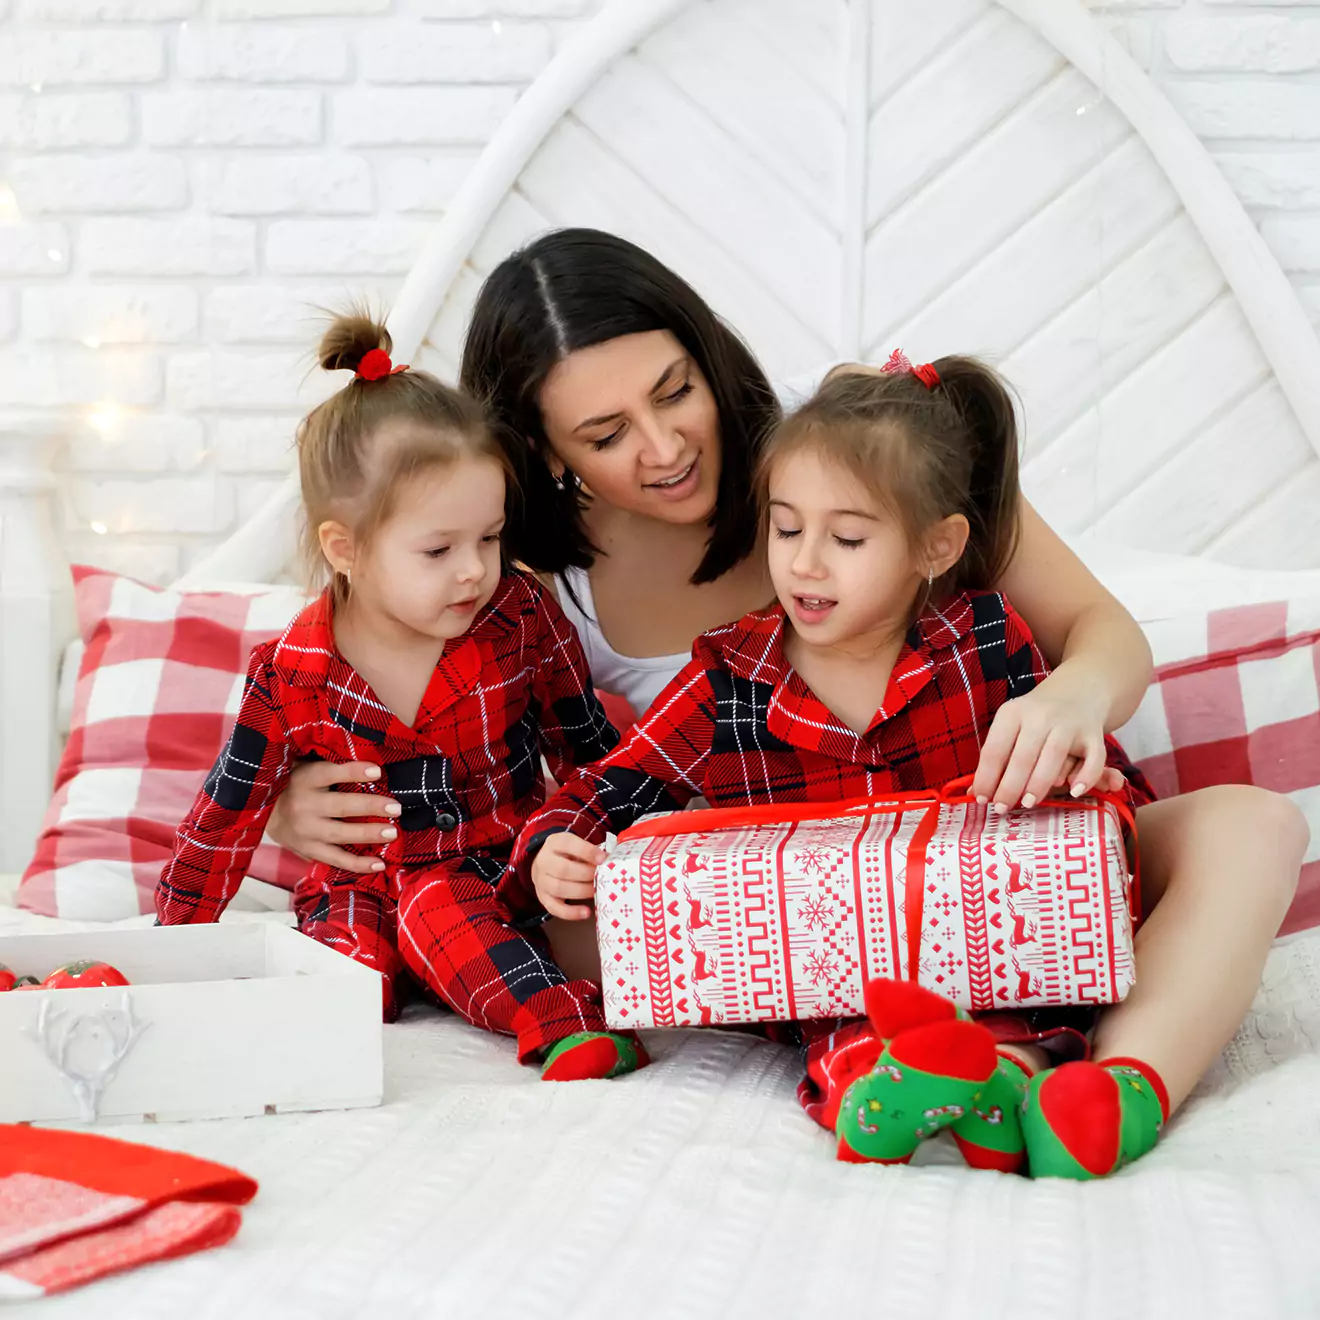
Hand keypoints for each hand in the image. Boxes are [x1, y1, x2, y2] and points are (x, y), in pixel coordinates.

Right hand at [265, 760, 400, 873]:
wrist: (264, 812)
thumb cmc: (297, 784)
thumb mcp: (306, 767)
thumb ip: (332, 766)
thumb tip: (372, 765)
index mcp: (304, 780)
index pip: (329, 774)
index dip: (353, 772)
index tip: (377, 770)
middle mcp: (303, 806)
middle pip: (340, 806)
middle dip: (370, 807)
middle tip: (396, 808)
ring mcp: (305, 832)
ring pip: (340, 834)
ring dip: (368, 834)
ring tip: (392, 833)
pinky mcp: (308, 851)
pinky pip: (336, 859)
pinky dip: (358, 864)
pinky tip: (379, 864)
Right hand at [531, 834, 605, 920]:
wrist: (545, 864)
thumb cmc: (567, 854)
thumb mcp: (577, 846)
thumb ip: (591, 852)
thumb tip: (611, 862)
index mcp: (555, 843)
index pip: (568, 844)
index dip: (587, 852)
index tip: (603, 859)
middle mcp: (544, 861)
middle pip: (563, 869)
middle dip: (586, 875)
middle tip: (602, 878)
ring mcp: (541, 881)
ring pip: (558, 888)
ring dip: (581, 892)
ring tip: (596, 892)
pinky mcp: (543, 898)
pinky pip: (554, 908)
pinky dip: (571, 913)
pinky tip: (586, 912)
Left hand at [971, 682, 1112, 810]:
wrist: (1078, 690)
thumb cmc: (1036, 718)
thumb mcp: (1012, 727)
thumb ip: (997, 757)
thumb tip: (976, 792)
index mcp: (1013, 713)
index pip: (994, 749)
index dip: (986, 777)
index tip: (982, 800)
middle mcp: (1040, 716)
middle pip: (1023, 756)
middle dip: (1010, 786)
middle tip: (1002, 808)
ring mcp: (1069, 724)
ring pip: (1054, 756)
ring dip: (1039, 783)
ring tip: (1028, 803)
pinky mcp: (1094, 733)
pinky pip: (1094, 758)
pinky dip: (1086, 776)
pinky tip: (1074, 791)